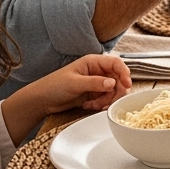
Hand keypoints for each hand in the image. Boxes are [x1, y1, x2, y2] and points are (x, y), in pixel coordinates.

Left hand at [1, 54, 130, 142]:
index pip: (116, 63)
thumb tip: (113, 83)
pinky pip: (106, 99)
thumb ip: (94, 83)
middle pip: (118, 79)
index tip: (127, 84)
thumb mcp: (75, 83)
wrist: (42, 101)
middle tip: (111, 101)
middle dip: (116, 91)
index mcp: (93, 62)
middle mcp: (97, 71)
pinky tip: (89, 106)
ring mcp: (96, 83)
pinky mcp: (94, 94)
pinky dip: (101, 105)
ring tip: (95, 105)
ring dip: (108, 100)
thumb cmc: (54, 86)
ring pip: (114, 91)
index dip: (124, 73)